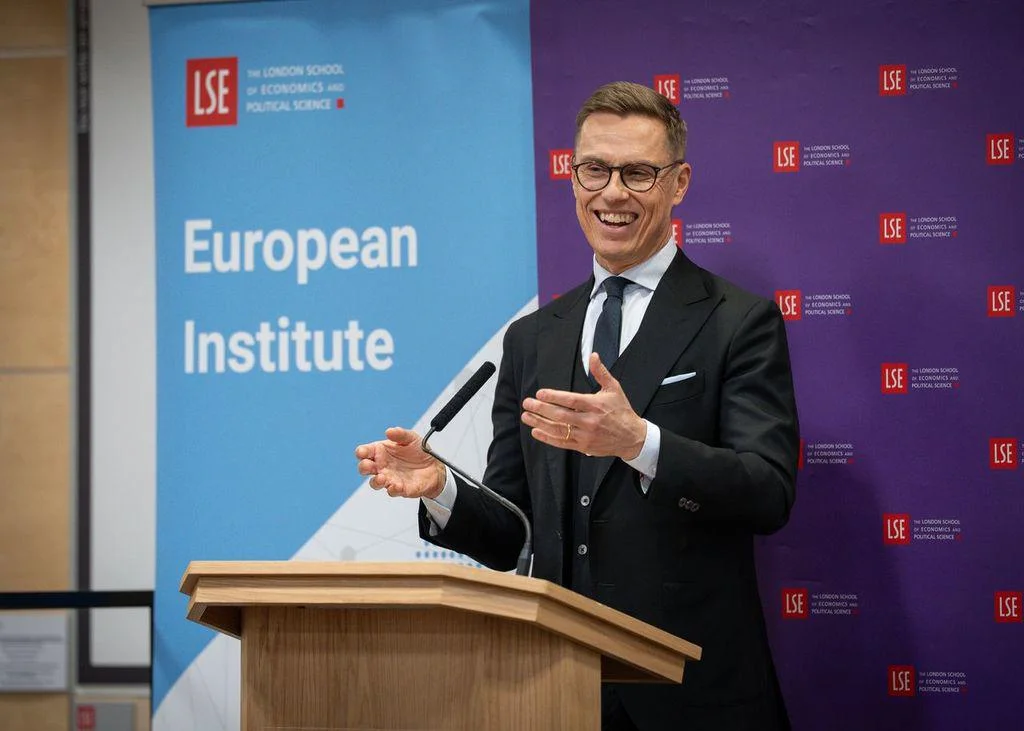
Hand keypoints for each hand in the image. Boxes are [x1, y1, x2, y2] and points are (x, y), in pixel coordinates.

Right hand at [354, 427, 445, 498]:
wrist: (435, 466)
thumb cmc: (418, 451)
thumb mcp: (411, 438)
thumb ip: (400, 434)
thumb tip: (389, 431)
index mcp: (380, 451)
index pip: (364, 452)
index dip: (361, 452)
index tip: (363, 452)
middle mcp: (381, 466)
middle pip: (365, 468)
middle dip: (364, 467)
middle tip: (369, 465)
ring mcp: (389, 478)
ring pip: (375, 483)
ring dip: (376, 481)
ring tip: (381, 478)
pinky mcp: (400, 489)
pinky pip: (392, 491)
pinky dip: (393, 489)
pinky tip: (395, 485)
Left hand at [521, 353, 646, 459]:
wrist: (632, 437)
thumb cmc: (621, 411)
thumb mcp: (614, 389)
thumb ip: (601, 372)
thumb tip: (593, 355)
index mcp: (596, 405)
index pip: (571, 400)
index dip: (554, 397)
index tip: (540, 393)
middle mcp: (590, 421)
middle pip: (561, 415)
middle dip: (541, 409)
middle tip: (527, 403)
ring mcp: (586, 435)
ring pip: (559, 430)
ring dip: (540, 423)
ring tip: (526, 417)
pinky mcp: (583, 446)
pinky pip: (562, 442)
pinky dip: (548, 438)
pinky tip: (536, 432)